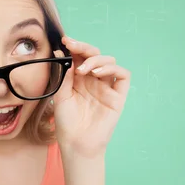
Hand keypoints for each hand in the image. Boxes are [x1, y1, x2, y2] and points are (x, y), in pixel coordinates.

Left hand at [52, 36, 130, 157]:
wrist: (76, 144)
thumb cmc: (67, 122)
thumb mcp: (60, 95)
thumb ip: (64, 75)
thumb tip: (61, 53)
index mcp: (80, 79)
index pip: (81, 57)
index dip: (75, 47)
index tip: (66, 41)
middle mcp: (94, 80)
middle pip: (96, 55)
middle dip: (85, 48)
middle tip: (73, 47)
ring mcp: (107, 87)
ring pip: (110, 62)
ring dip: (97, 59)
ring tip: (84, 69)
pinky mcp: (118, 96)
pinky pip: (123, 76)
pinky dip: (113, 69)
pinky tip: (98, 73)